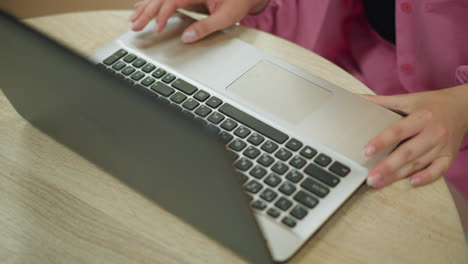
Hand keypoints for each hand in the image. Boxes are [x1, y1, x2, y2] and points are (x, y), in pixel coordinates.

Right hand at [130, 0, 268, 42]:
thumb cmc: (239, 1)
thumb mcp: (226, 17)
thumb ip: (206, 27)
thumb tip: (186, 38)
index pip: (172, 0)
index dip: (162, 14)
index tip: (157, 28)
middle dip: (147, 12)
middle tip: (135, 26)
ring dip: (146, 7)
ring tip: (134, 19)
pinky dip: (153, 3)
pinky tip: (143, 7)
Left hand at [362, 84, 467, 187]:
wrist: (464, 107)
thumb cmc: (431, 104)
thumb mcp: (408, 99)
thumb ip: (382, 101)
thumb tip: (358, 98)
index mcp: (421, 117)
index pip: (398, 131)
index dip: (382, 141)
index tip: (366, 151)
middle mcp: (433, 132)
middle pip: (408, 152)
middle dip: (387, 166)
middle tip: (370, 177)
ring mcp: (442, 146)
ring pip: (419, 163)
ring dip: (398, 175)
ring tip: (379, 182)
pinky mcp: (448, 156)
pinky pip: (438, 170)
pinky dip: (426, 177)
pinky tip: (411, 183)